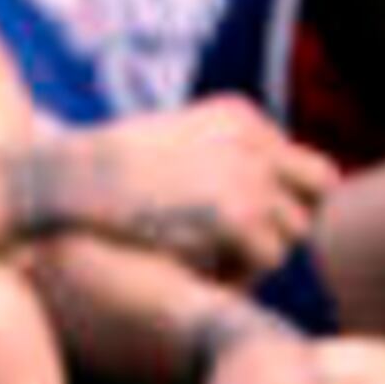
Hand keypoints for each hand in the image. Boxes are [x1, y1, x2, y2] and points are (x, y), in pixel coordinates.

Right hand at [16, 99, 336, 281]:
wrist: (67, 180)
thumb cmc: (110, 171)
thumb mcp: (177, 143)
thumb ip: (229, 160)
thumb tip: (286, 205)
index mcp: (240, 113)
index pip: (305, 164)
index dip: (279, 196)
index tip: (234, 213)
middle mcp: (253, 138)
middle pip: (317, 192)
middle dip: (285, 218)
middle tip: (238, 238)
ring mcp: (248, 176)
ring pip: (294, 231)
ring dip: (259, 249)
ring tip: (207, 252)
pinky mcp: (237, 216)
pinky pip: (268, 258)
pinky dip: (238, 270)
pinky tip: (196, 262)